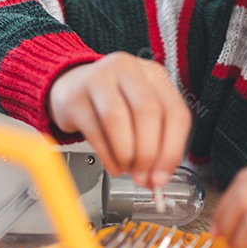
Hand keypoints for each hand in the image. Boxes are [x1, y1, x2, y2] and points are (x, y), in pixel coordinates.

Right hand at [47, 52, 191, 187]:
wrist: (71, 86)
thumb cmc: (111, 101)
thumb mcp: (139, 111)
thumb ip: (155, 142)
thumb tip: (157, 177)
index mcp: (153, 74)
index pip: (175, 112)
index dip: (172, 150)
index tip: (163, 175)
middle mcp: (128, 70)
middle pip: (148, 111)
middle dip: (148, 153)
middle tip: (143, 175)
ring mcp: (99, 79)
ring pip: (118, 118)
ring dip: (126, 153)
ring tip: (126, 168)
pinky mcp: (75, 96)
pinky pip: (94, 129)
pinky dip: (106, 155)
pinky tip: (112, 164)